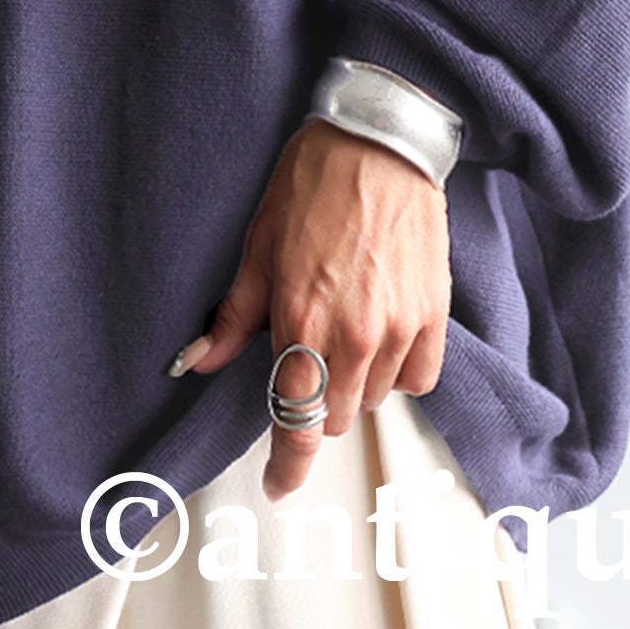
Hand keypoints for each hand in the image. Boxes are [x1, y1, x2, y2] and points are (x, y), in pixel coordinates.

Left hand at [171, 120, 451, 501]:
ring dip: (352, 381)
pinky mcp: (434, 316)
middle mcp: (352, 336)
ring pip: (372, 397)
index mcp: (300, 320)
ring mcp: (398, 329)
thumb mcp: (257, 246)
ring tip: (342, 324)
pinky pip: (418, 378)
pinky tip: (381, 330)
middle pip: (331, 416)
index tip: (277, 485)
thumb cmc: (312, 183)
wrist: (379, 143)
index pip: (294, 421)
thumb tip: (196, 361)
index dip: (286, 465)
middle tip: (304, 352)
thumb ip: (234, 318)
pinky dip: (397, 368)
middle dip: (312, 400)